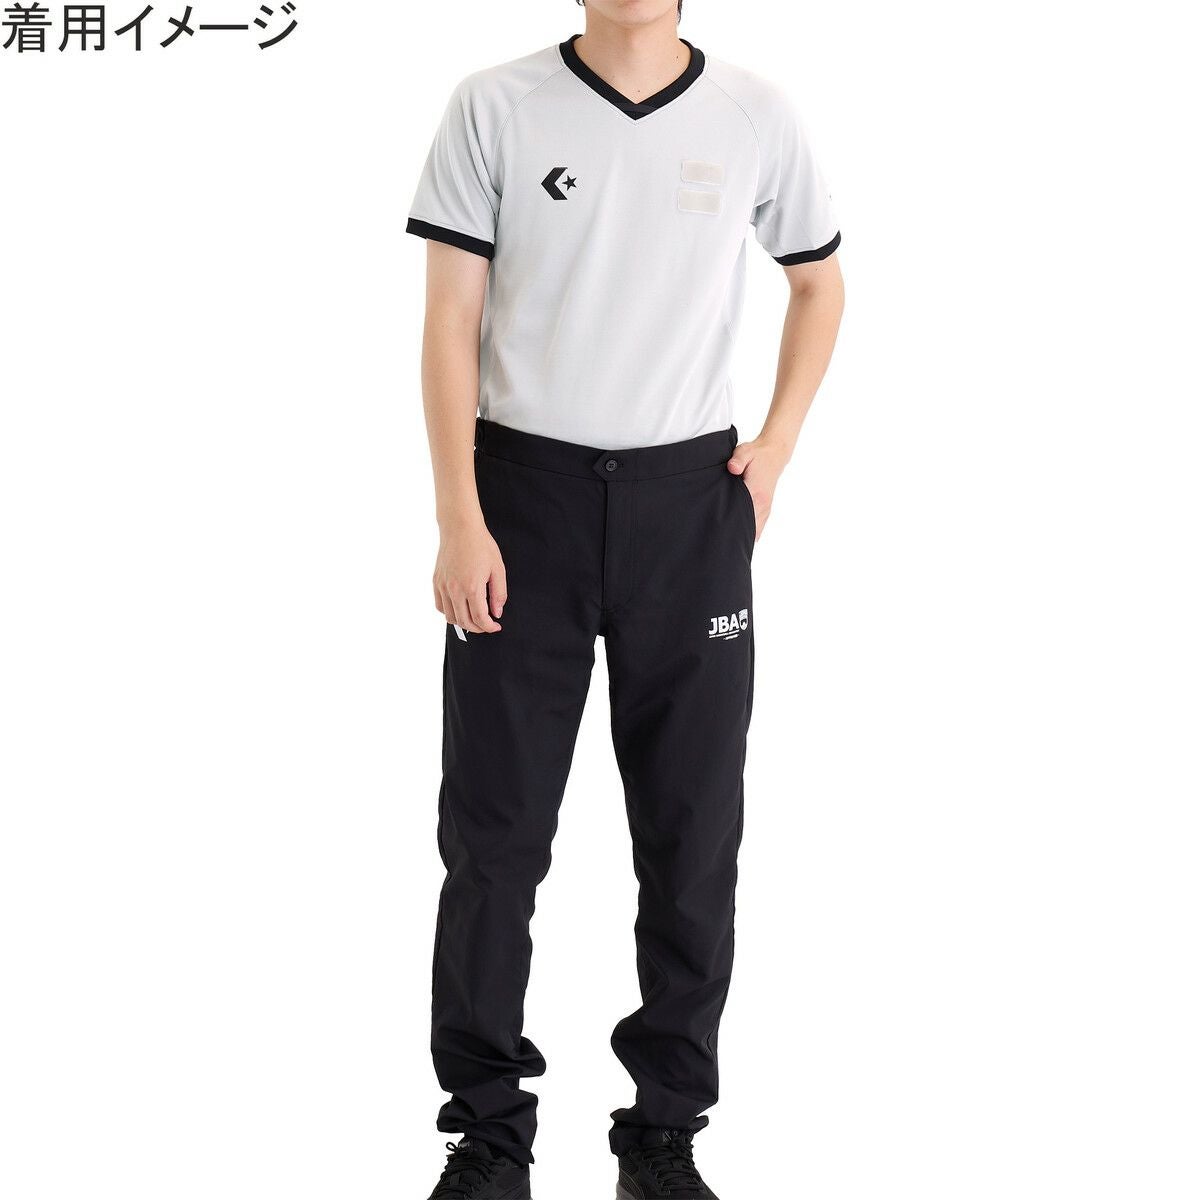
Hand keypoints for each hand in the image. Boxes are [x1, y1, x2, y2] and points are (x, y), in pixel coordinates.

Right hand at [433, 518, 506, 633]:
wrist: (460, 528)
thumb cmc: (481, 545)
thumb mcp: (498, 569)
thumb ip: (499, 594)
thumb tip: (497, 612)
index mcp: (472, 587)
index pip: (479, 618)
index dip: (489, 627)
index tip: (495, 626)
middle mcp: (455, 589)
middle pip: (464, 621)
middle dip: (478, 628)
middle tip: (487, 625)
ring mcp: (443, 586)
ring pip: (450, 617)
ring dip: (463, 622)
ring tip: (474, 618)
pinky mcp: (436, 581)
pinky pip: (440, 606)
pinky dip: (450, 612)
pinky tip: (459, 608)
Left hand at [726, 438, 789, 541]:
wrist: (774, 454)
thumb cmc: (756, 454)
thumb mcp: (745, 452)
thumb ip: (738, 460)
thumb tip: (732, 468)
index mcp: (756, 492)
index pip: (741, 514)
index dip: (729, 525)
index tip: (719, 535)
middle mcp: (762, 504)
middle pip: (747, 526)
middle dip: (734, 535)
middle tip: (719, 546)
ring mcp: (765, 508)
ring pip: (754, 530)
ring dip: (743, 536)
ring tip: (728, 548)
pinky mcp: (765, 509)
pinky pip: (758, 527)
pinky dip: (751, 535)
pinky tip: (741, 542)